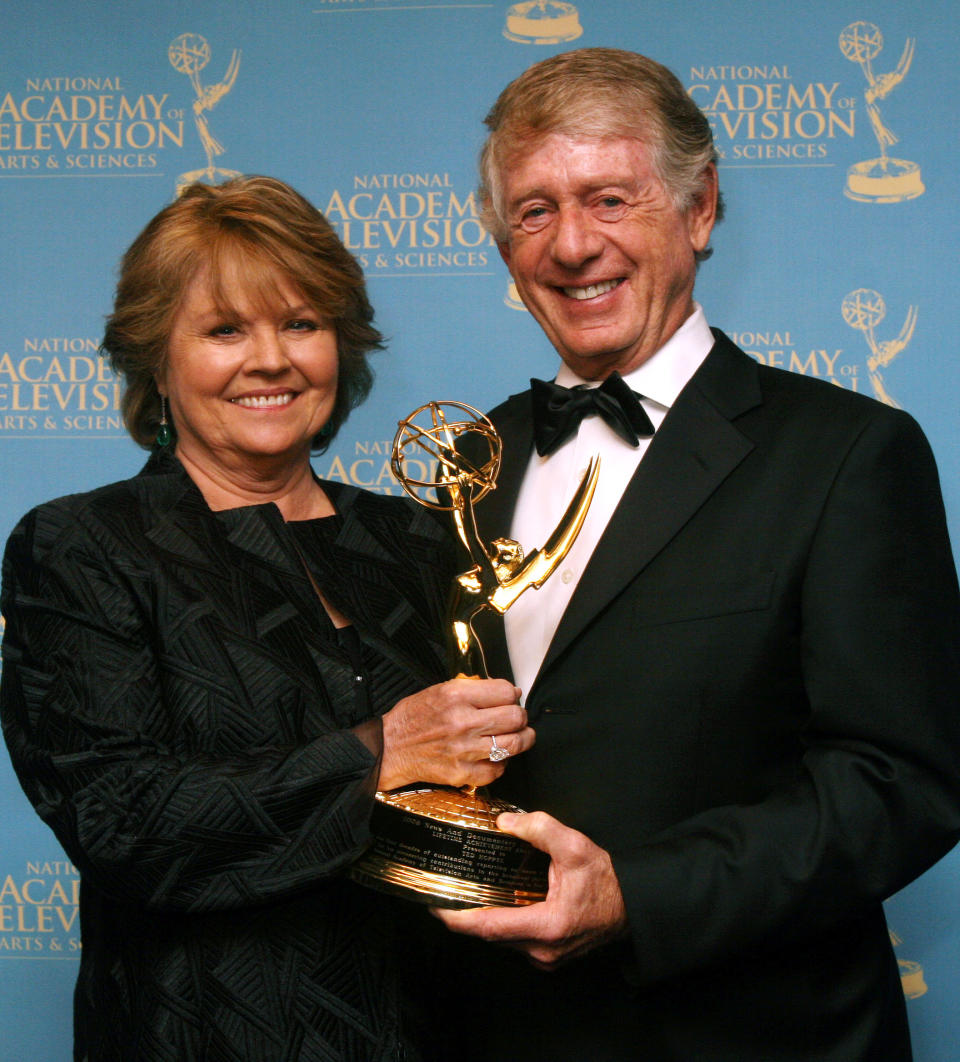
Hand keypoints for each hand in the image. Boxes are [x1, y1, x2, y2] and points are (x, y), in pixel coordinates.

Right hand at [380, 678, 531, 790]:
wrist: (389, 747)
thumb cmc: (413, 718)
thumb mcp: (440, 690)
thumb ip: (473, 688)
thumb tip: (508, 692)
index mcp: (456, 696)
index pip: (506, 692)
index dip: (513, 694)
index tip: (511, 698)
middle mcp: (462, 722)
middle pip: (515, 718)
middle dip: (521, 717)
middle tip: (517, 718)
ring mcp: (464, 750)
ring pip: (513, 744)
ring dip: (522, 740)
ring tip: (520, 736)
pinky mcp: (462, 773)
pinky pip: (497, 770)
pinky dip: (502, 763)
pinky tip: (496, 756)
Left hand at [434, 811, 627, 969]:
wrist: (633, 906)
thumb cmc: (607, 881)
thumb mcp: (575, 846)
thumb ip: (539, 829)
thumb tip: (506, 823)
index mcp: (546, 926)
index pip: (488, 928)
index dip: (457, 919)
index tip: (435, 907)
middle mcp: (542, 950)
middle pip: (490, 936)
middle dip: (465, 917)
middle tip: (443, 894)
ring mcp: (546, 958)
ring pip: (502, 941)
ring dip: (483, 920)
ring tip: (463, 897)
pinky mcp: (549, 956)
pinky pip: (515, 942)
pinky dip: (501, 924)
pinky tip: (495, 904)